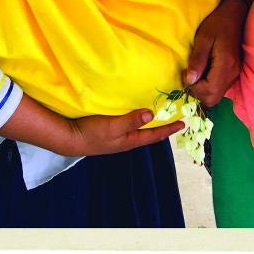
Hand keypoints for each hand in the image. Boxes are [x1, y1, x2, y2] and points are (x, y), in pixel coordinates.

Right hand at [66, 108, 184, 155]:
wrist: (70, 138)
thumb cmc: (92, 133)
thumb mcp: (112, 126)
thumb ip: (131, 120)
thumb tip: (151, 114)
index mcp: (130, 140)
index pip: (154, 135)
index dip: (169, 129)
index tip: (183, 123)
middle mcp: (127, 139)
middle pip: (149, 133)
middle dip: (163, 126)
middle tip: (176, 117)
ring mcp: (118, 136)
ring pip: (140, 129)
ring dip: (151, 122)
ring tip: (161, 114)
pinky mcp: (110, 131)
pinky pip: (130, 124)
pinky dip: (138, 119)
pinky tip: (137, 112)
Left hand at [183, 0, 247, 105]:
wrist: (234, 15)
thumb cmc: (217, 24)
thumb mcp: (203, 39)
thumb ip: (197, 60)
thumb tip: (189, 80)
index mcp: (226, 65)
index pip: (209, 90)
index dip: (194, 88)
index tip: (186, 73)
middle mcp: (233, 74)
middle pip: (213, 98)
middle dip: (197, 92)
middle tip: (189, 75)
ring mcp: (235, 74)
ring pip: (216, 95)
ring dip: (203, 90)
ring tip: (195, 72)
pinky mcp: (233, 73)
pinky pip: (219, 88)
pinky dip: (209, 86)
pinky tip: (203, 71)